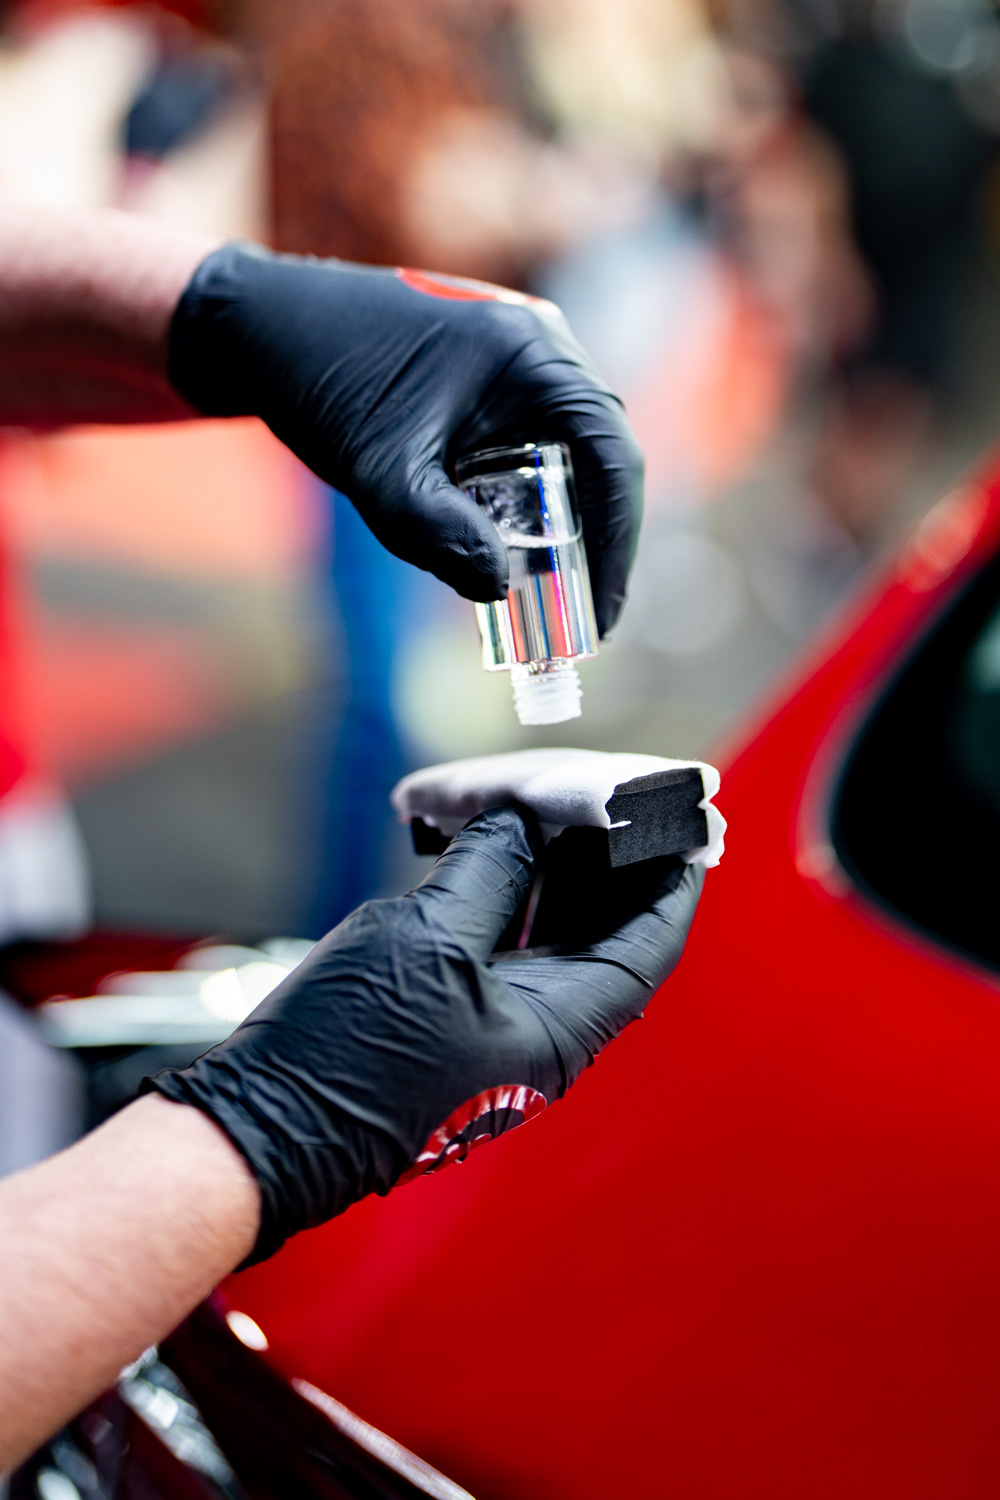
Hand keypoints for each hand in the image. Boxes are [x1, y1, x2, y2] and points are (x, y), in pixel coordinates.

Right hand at [144, 806, 701, 1261]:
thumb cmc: (350, 1050)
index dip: (669, 872)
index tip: (676, 815)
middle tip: (599, 790)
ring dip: (545, 865)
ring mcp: (489, 1024)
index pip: (646, 940)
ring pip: (543, 930)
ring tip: (538, 799)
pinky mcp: (441, 1015)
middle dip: (602, 856)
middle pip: (598, 928)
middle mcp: (538, 1029)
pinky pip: (493, 941)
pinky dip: (495, 888)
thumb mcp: (430, 940)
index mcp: (562, 1028)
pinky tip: (479, 843)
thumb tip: (522, 819)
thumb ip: (490, 870)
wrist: (260, 1129)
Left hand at [168, 249, 642, 634]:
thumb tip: (503, 588)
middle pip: (599, 456)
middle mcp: (540, 342)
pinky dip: (527, 495)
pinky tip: (497, 538)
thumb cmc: (319, 385)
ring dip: (560, 520)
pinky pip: (532, 439)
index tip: (602, 614)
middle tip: (578, 616)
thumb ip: (441, 537)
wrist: (259, 328)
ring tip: (540, 589)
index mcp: (531, 353)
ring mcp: (517, 351)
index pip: (614, 456)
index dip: (619, 542)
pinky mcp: (491, 369)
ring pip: (565, 452)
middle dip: (592, 540)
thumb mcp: (381, 475)